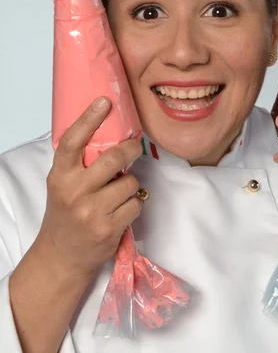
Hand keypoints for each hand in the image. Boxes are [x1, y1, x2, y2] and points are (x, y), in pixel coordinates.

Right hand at [37, 97, 142, 278]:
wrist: (62, 256)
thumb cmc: (65, 213)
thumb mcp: (62, 184)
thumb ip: (80, 163)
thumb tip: (109, 131)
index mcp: (60, 176)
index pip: (72, 141)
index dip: (89, 118)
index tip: (104, 101)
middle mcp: (75, 192)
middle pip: (113, 158)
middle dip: (131, 149)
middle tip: (135, 146)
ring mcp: (92, 211)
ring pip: (130, 182)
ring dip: (131, 184)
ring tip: (119, 192)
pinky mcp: (109, 228)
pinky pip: (136, 203)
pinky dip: (134, 204)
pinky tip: (121, 210)